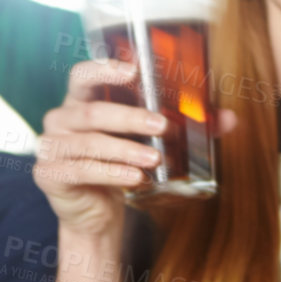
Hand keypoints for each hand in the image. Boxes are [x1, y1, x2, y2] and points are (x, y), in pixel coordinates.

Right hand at [35, 61, 238, 235]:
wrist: (97, 212)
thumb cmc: (122, 163)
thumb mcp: (150, 141)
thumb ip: (186, 127)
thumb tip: (230, 119)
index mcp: (80, 101)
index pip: (83, 75)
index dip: (104, 69)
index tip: (134, 71)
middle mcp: (61, 119)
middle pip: (93, 110)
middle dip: (130, 116)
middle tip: (163, 124)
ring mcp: (51, 147)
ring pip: (90, 142)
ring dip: (126, 149)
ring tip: (156, 157)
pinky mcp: (50, 174)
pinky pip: (83, 170)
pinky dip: (112, 172)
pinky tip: (135, 177)